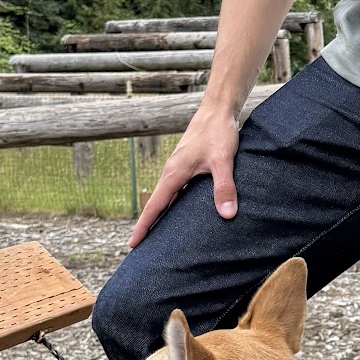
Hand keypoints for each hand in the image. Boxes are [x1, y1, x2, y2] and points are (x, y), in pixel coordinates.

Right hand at [128, 103, 239, 248]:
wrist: (218, 109)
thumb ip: (224, 187)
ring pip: (166, 197)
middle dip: (148, 226)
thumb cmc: (218, 132)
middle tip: (141, 249)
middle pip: (156, 205)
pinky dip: (173, 204)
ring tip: (158, 236)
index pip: (155, 206)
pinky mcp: (187, 165)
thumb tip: (226, 215)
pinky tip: (181, 213)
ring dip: (160, 215)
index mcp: (174, 174)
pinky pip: (176, 190)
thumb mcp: (223, 161)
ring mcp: (178, 169)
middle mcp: (172, 172)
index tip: (133, 245)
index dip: (144, 227)